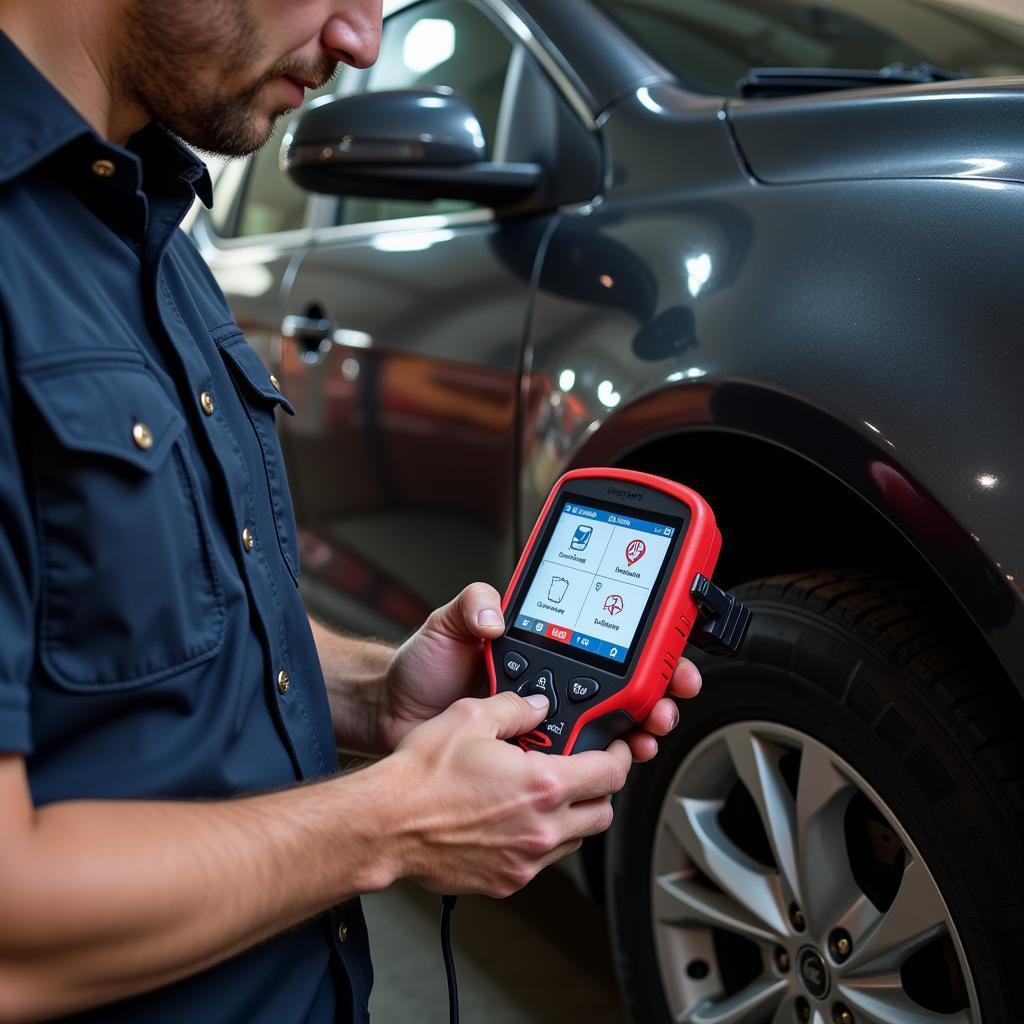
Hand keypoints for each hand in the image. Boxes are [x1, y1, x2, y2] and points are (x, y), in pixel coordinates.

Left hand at [380, 582, 702, 758]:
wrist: (392, 714)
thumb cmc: (420, 668)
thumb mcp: (447, 623)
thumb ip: (474, 604)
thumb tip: (497, 613)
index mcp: (540, 651)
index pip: (604, 646)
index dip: (644, 652)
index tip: (667, 658)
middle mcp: (548, 687)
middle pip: (618, 694)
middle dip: (655, 698)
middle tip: (664, 704)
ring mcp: (541, 726)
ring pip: (605, 732)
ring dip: (635, 734)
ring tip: (645, 735)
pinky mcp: (528, 760)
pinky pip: (571, 765)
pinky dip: (595, 767)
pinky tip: (606, 763)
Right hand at [385, 691, 631, 895]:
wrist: (386, 824)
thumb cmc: (422, 776)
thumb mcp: (470, 716)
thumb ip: (514, 707)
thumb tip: (537, 705)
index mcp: (543, 785)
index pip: (610, 775)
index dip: (618, 757)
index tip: (613, 749)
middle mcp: (542, 828)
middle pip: (602, 813)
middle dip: (599, 790)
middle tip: (584, 771)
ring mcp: (525, 860)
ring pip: (575, 840)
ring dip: (571, 817)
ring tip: (543, 794)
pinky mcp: (506, 881)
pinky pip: (542, 862)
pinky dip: (540, 840)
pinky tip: (514, 819)